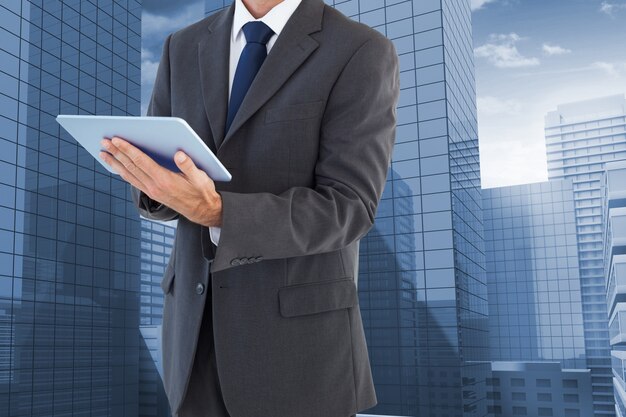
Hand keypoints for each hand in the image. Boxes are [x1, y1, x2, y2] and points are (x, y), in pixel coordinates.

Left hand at [99, 136, 221, 226]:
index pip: (141, 161)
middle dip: (116, 153)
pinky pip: (133, 181)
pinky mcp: (152, 193)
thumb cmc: (202, 192)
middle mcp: (154, 187)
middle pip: (130, 167)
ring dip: (115, 163)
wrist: (202, 211)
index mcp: (164, 180)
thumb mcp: (201, 178)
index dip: (128, 149)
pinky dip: (122, 172)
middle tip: (103, 141)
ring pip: (128, 175)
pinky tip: (117, 166)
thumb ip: (189, 165)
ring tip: (103, 153)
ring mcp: (151, 191)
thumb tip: (179, 154)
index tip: (117, 139)